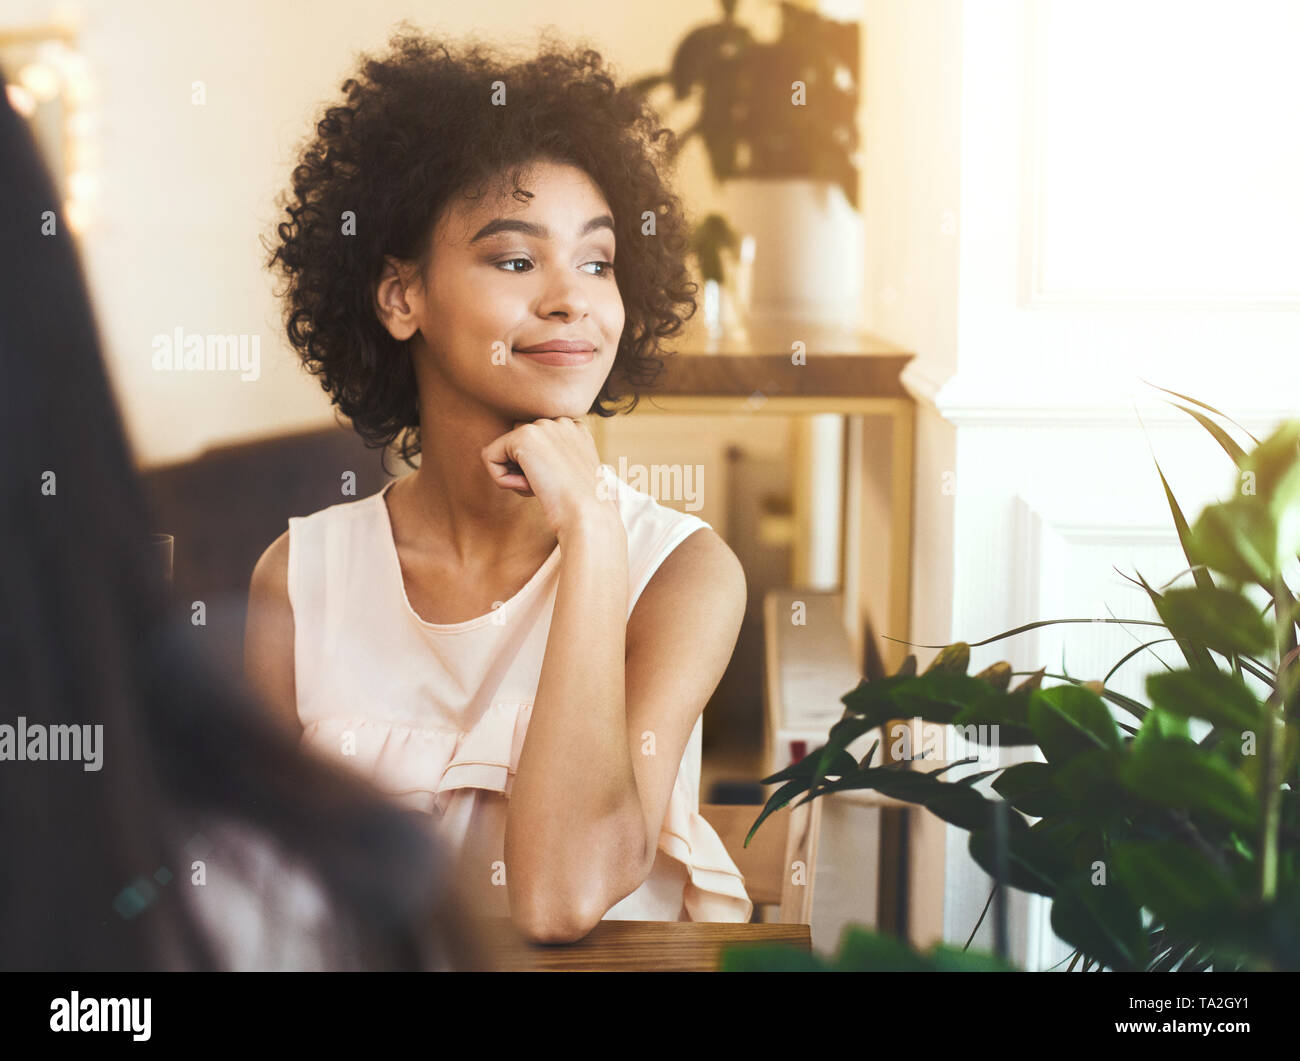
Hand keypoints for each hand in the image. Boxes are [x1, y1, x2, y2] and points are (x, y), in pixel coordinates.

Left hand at [480, 417, 617, 536]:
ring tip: (541, 487)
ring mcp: (543, 425)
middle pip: (517, 445)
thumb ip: (552, 461)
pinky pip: (490, 457)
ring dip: (514, 476)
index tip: (558, 486)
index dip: (538, 470)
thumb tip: (523, 463)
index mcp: (576, 430)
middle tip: (548, 488)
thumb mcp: (572, 477)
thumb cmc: (582, 508)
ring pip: (503, 451)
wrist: (588, 514)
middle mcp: (561, 420)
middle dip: (524, 471)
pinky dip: (502, 480)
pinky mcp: (524, 436)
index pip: (535, 444)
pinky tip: (529, 486)